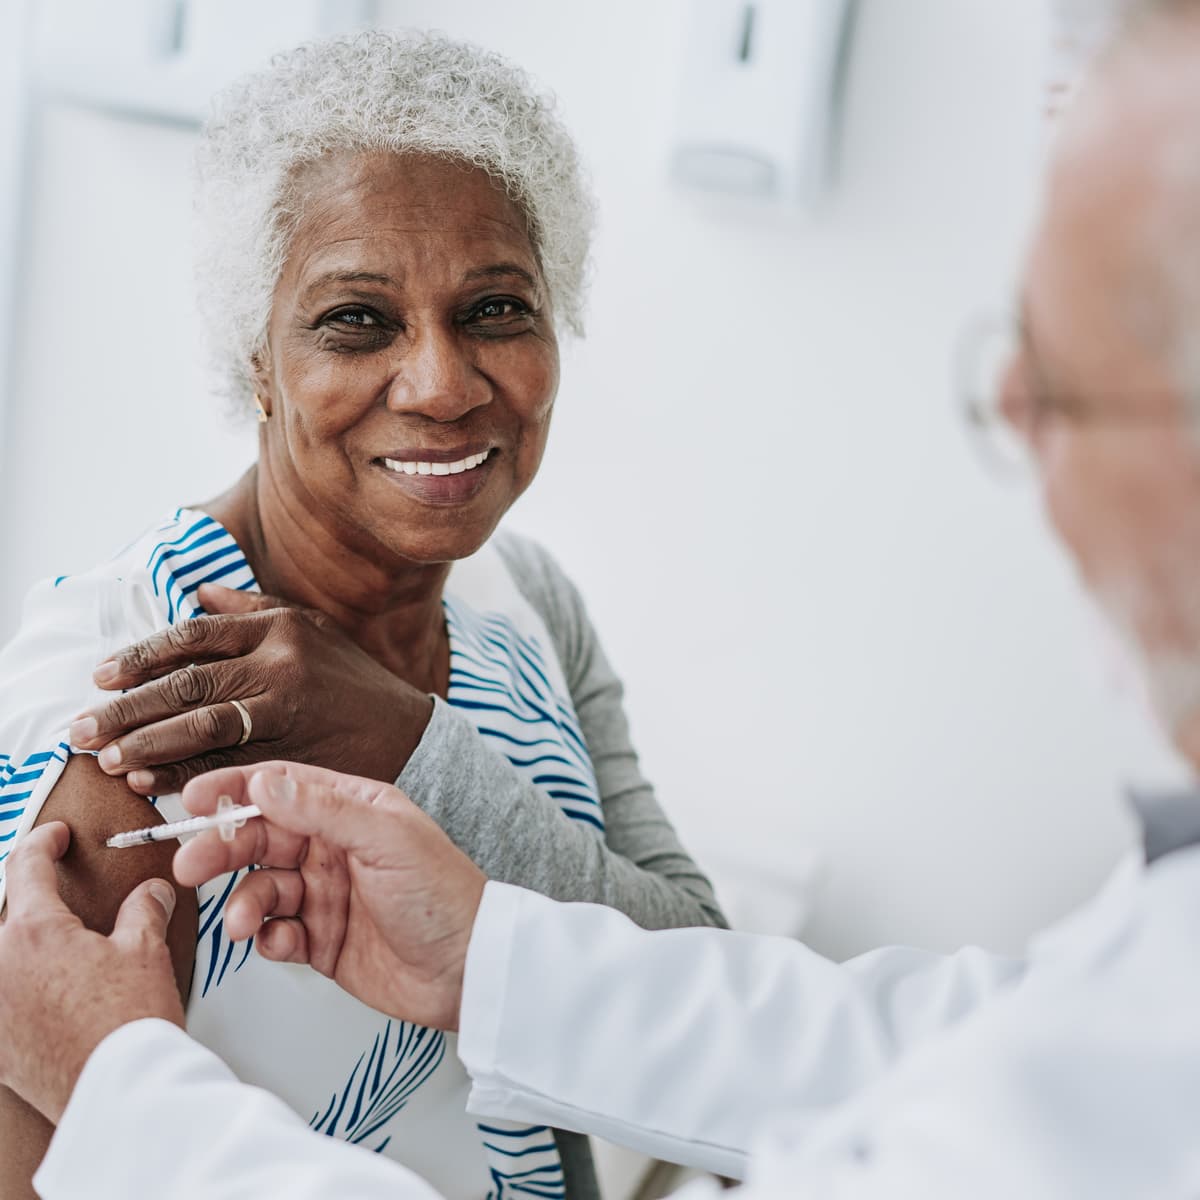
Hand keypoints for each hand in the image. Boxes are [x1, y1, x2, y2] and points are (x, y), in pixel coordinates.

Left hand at [0, 824, 182, 1122]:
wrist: (117, 1091)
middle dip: (33, 901)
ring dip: (24, 947)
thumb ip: (144, 909)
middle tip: (60, 894)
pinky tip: (46, 996)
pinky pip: (2, 1000)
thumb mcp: (146, 950)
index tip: (54, 837)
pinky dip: (19, 989)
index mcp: (32, 932)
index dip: (43, 842)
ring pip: (3, 957)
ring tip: (58, 950)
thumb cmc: (128, 1023)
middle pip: (7, 916)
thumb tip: (151, 893)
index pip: (25, 867)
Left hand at [69, 584, 433, 796]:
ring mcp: (288, 713)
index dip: (143, 657)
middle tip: (82, 727)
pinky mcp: (294, 754)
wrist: (409, 733)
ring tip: (108, 758)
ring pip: (203, 727)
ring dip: (147, 744)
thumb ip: (253, 610)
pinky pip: (228, 765)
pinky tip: (151, 784)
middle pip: (189, 685)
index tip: (103, 677)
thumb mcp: (312, 629)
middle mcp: (282, 666)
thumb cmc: (352, 681)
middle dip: (128, 708)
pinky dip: (185, 775)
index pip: (195, 637)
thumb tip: (196, 594)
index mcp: (281, 629)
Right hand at [173, 762, 485, 1030]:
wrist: (469, 969)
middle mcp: (334, 847)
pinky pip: (275, 932)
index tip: (191, 800)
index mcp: (352, 809)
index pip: (282, 788)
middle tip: (189, 867)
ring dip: (243, 903)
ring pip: (261, 888)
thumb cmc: (444, 894)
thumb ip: (324, 810)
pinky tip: (282, 943)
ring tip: (242, 924)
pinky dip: (267, 938)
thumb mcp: (386, 839)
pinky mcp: (321, 940)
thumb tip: (267, 783)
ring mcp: (325, 894)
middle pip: (260, 838)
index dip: (235, 791)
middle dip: (222, 850)